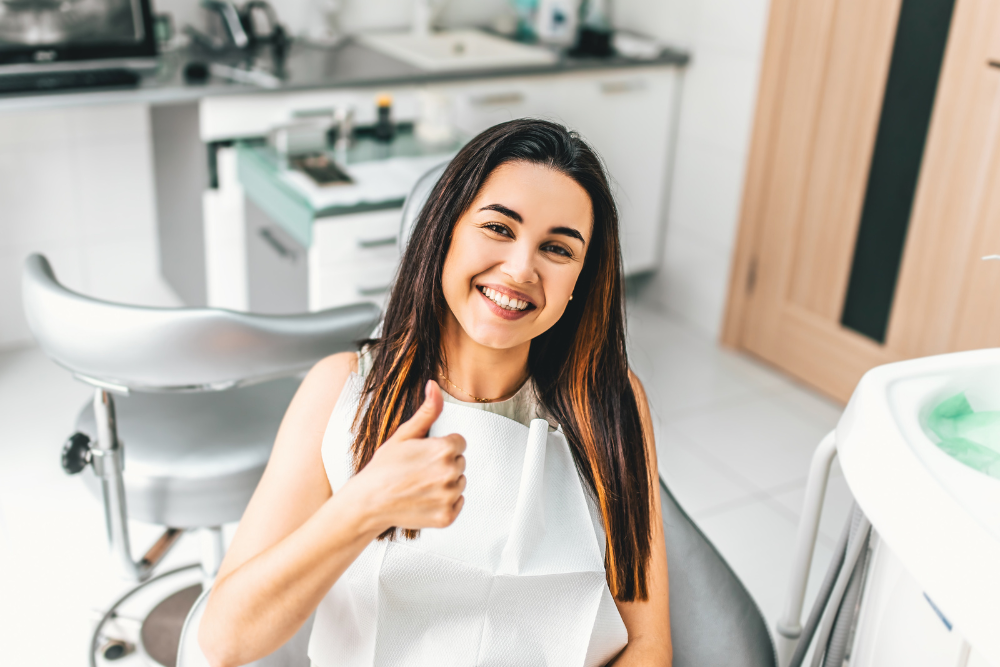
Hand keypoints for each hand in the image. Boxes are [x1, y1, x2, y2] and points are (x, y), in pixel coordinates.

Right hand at [348, 380, 465, 531]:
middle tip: (418, 471)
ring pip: (459, 483)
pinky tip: (424, 499)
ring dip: (445, 484)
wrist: (368, 502)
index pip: (459, 443)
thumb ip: (427, 411)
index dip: (440, 447)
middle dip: (443, 464)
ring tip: (419, 485)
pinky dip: (445, 503)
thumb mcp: (404, 435)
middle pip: (460, 462)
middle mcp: (450, 473)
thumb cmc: (383, 468)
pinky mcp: (447, 517)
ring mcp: (449, 497)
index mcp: (444, 449)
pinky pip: (458, 504)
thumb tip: (434, 385)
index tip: (423, 455)